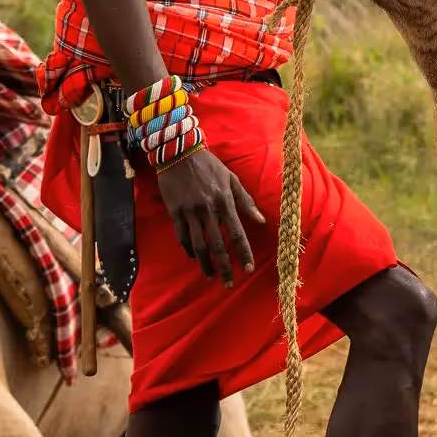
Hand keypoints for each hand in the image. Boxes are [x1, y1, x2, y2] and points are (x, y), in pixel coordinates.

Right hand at [157, 150, 265, 287]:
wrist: (179, 152)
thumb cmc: (209, 166)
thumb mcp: (231, 179)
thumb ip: (246, 201)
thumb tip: (262, 221)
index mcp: (224, 201)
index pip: (236, 233)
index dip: (243, 252)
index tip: (249, 269)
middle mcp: (207, 210)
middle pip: (217, 245)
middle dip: (225, 267)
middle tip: (230, 284)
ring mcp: (189, 212)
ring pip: (198, 246)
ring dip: (206, 264)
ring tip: (212, 277)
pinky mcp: (175, 213)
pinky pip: (182, 237)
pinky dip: (189, 250)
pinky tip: (194, 258)